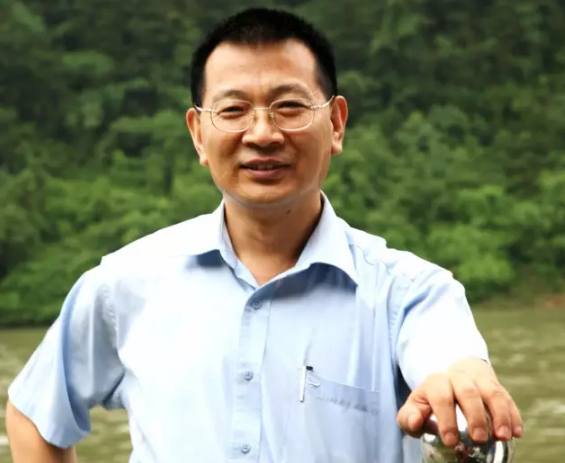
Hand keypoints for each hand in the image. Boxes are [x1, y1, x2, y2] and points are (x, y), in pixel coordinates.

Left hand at [397, 358, 522, 446]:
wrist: (452, 377)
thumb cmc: (431, 401)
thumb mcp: (416, 407)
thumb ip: (409, 417)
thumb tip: (415, 421)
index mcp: (436, 383)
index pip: (441, 396)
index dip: (446, 418)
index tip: (451, 441)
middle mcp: (458, 378)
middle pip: (468, 392)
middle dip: (475, 416)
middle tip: (479, 439)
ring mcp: (479, 380)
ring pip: (491, 391)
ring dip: (500, 414)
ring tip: (503, 437)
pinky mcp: (496, 386)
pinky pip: (507, 397)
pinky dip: (513, 414)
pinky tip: (516, 433)